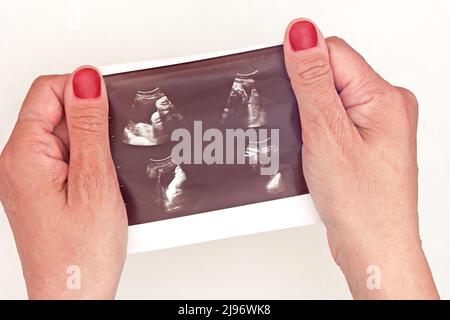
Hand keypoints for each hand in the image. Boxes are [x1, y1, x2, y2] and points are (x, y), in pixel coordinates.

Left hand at [0, 67, 126, 298]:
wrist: (75, 296)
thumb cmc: (80, 253)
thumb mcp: (94, 181)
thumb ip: (88, 127)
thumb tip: (86, 80)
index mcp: (24, 155)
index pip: (48, 89)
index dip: (84, 89)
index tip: (111, 103)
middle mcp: (20, 163)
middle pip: (56, 110)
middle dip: (91, 118)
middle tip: (112, 147)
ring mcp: (31, 177)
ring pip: (66, 134)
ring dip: (93, 142)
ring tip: (108, 171)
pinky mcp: (45, 189)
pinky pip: (68, 157)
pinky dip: (90, 160)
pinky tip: (102, 181)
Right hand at [284, 19, 438, 298]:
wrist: (373, 248)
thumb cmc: (362, 204)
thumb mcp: (327, 134)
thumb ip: (312, 80)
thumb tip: (302, 34)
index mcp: (384, 96)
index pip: (331, 52)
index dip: (300, 69)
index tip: (289, 96)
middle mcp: (386, 107)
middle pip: (330, 75)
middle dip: (305, 97)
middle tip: (305, 131)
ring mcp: (377, 127)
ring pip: (328, 101)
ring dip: (310, 119)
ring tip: (313, 149)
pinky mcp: (366, 144)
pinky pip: (333, 123)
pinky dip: (317, 134)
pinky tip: (316, 155)